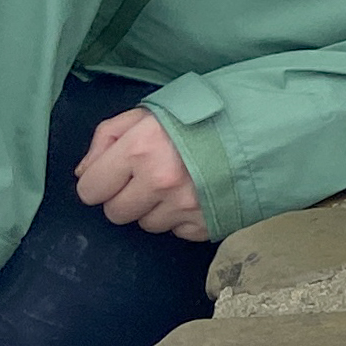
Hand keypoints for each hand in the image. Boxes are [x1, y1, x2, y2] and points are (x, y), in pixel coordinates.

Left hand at [76, 107, 208, 240]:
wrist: (262, 129)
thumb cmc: (200, 117)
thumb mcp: (149, 112)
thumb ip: (107, 137)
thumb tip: (84, 173)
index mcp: (140, 149)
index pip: (91, 189)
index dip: (99, 181)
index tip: (113, 174)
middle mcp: (159, 181)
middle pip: (115, 213)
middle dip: (125, 197)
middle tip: (146, 178)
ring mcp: (184, 206)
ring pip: (146, 224)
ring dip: (155, 208)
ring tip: (176, 184)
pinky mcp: (206, 223)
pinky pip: (176, 232)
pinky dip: (181, 218)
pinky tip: (195, 194)